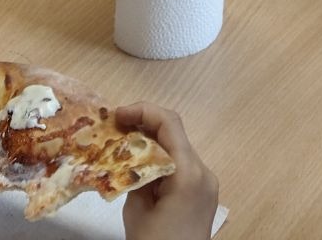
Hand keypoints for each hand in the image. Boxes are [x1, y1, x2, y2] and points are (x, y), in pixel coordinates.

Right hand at [117, 104, 218, 239]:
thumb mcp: (137, 210)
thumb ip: (135, 175)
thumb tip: (130, 157)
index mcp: (188, 172)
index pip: (169, 123)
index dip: (142, 111)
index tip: (116, 115)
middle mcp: (203, 171)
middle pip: (174, 133)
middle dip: (143, 124)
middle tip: (114, 128)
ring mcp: (207, 183)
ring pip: (177, 148)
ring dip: (151, 141)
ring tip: (121, 145)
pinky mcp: (204, 194)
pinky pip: (181, 166)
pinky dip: (160, 159)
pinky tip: (138, 166)